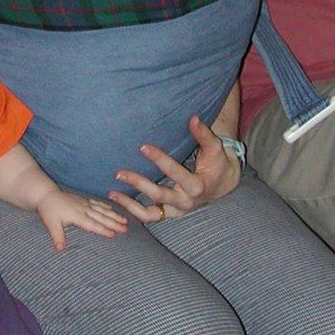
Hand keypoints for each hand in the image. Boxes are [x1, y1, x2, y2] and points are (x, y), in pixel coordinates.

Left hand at [37, 189, 126, 249]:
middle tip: (125, 229)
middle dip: (114, 223)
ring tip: (125, 221)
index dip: (103, 230)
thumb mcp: (51, 224)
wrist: (46, 195)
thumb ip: (57, 236)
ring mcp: (85, 204)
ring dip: (114, 216)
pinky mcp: (84, 200)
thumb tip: (60, 249)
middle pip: (101, 217)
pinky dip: (106, 207)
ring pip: (102, 210)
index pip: (92, 224)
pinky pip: (98, 204)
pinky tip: (113, 210)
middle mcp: (83, 209)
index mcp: (77, 215)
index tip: (114, 234)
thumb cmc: (49, 210)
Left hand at [109, 116, 240, 222]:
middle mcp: (186, 202)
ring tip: (112, 193)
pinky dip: (133, 212)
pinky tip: (118, 201)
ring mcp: (176, 210)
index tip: (142, 147)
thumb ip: (203, 134)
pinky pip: (149, 216)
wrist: (222, 183)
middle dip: (138, 184)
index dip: (159, 159)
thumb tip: (194, 118)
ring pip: (150, 213)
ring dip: (130, 205)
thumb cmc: (217, 162)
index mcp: (197, 186)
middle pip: (159, 194)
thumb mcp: (214, 148)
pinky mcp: (169, 213)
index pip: (174, 172)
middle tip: (119, 173)